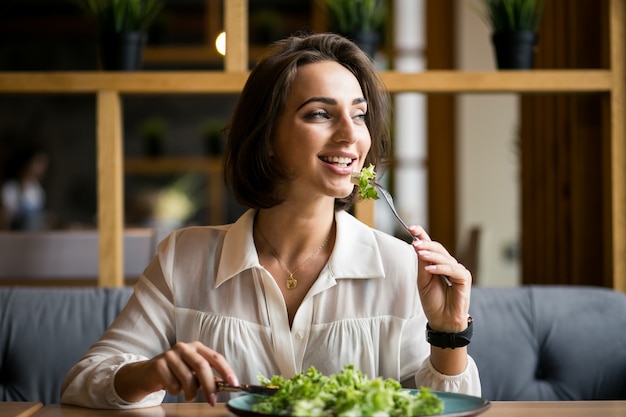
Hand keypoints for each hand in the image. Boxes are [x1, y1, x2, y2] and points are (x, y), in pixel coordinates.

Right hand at [115, 341, 237, 405]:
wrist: (147, 374)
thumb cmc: (174, 372)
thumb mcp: (193, 372)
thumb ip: (208, 376)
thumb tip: (225, 385)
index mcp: (197, 347)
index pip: (215, 357)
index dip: (226, 370)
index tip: (234, 383)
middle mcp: (184, 347)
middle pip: (202, 366)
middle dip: (209, 386)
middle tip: (212, 400)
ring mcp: (170, 354)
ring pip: (187, 378)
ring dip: (190, 392)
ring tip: (187, 395)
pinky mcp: (158, 364)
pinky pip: (173, 384)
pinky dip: (176, 392)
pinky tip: (171, 387)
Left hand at [409, 225, 471, 333]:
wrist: (442, 319)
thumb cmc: (433, 301)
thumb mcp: (423, 279)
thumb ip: (422, 263)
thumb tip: (417, 245)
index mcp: (439, 264)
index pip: (431, 246)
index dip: (422, 235)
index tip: (411, 228)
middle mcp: (449, 264)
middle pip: (438, 248)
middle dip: (425, 244)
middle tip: (414, 243)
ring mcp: (458, 271)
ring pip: (444, 257)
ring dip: (431, 254)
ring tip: (419, 252)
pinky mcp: (464, 279)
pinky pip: (452, 269)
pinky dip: (440, 268)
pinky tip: (429, 269)